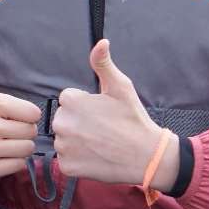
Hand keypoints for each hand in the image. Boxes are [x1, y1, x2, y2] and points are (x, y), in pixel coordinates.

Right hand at [0, 33, 40, 179]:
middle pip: (31, 132)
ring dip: (20, 149)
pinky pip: (18, 166)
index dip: (26, 116)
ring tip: (6, 144)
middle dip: (23, 133)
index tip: (13, 117)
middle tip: (9, 132)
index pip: (33, 113)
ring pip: (26, 150)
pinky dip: (13, 163)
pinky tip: (2, 156)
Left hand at [52, 39, 178, 188]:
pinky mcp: (67, 166)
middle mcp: (62, 124)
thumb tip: (100, 42)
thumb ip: (103, 64)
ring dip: (77, 141)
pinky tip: (96, 157)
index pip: (69, 100)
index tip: (102, 113)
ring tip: (100, 143)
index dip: (86, 105)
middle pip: (64, 119)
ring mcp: (63, 147)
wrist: (147, 156)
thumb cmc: (133, 119)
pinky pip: (66, 160)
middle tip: (102, 129)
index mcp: (71, 102)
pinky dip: (78, 160)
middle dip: (78, 122)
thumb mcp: (121, 87)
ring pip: (64, 140)